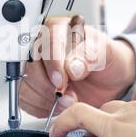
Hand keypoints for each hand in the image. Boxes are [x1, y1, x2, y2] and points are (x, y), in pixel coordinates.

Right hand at [20, 17, 135, 117]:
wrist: (110, 80)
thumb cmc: (107, 59)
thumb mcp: (106, 53)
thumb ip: (90, 55)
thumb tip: (71, 67)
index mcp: (59, 29)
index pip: (47, 41)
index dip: (52, 63)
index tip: (61, 81)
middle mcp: (42, 46)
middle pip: (31, 65)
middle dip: (48, 87)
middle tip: (68, 97)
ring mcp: (36, 67)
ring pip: (25, 84)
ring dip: (44, 99)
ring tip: (66, 103)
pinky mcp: (32, 86)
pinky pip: (25, 99)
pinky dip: (40, 107)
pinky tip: (57, 106)